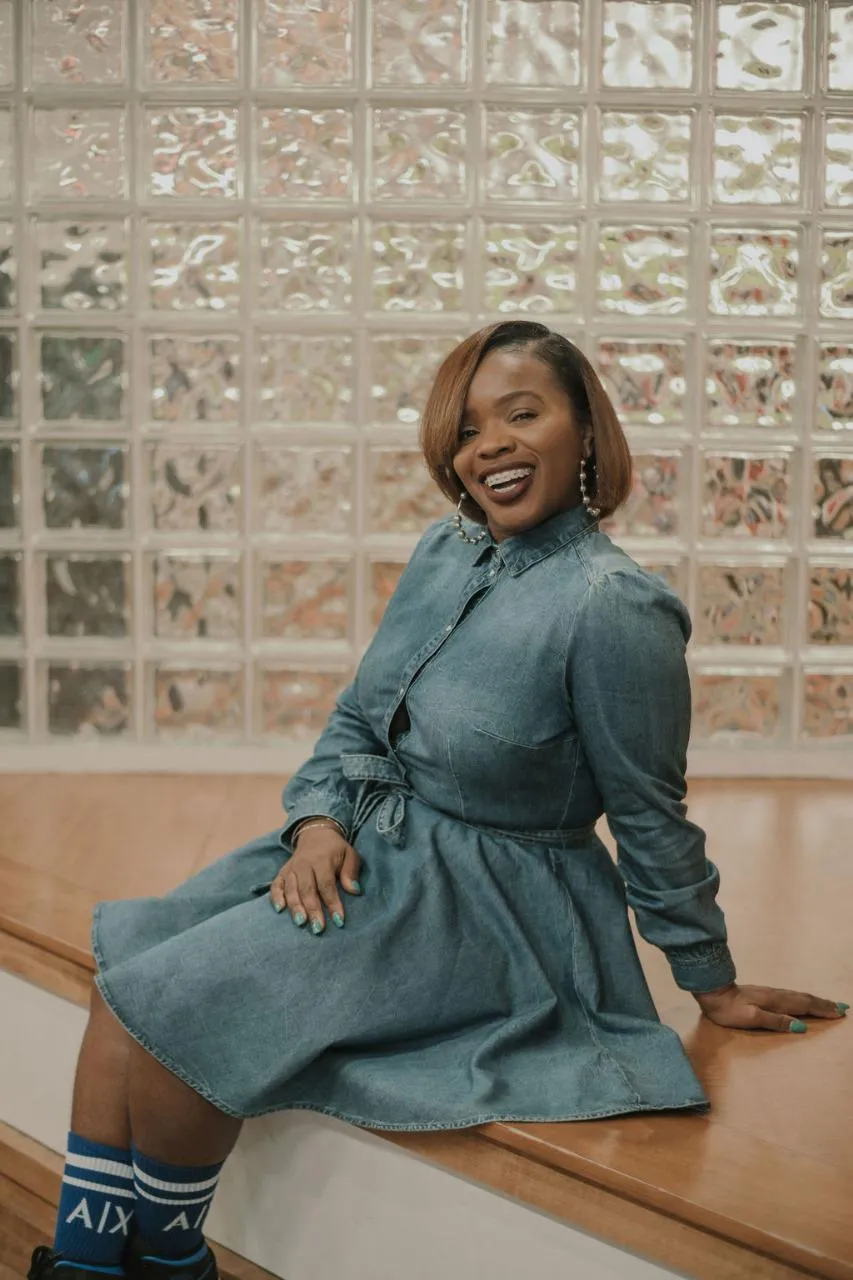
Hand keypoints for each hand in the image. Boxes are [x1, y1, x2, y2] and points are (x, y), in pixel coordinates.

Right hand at [270, 825, 361, 934]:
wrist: (316, 833)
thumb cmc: (336, 850)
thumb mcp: (349, 854)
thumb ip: (351, 872)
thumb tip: (354, 891)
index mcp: (322, 859)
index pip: (326, 884)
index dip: (332, 902)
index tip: (339, 920)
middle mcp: (304, 864)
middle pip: (307, 889)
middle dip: (312, 909)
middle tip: (318, 928)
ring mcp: (291, 868)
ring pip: (291, 889)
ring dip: (295, 907)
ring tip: (301, 923)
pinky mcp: (282, 872)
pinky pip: (276, 885)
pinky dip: (275, 897)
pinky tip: (279, 910)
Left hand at [693, 982, 848, 1032]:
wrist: (712, 993)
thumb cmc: (729, 1010)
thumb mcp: (751, 1018)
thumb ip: (775, 1021)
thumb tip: (800, 1027)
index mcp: (776, 1002)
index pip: (804, 1006)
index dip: (822, 1010)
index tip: (839, 1013)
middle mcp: (776, 995)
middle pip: (805, 999)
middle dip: (824, 1004)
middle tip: (841, 1008)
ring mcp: (770, 993)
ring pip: (798, 996)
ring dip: (815, 1000)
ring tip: (828, 1004)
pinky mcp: (764, 994)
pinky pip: (791, 996)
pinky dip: (802, 998)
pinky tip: (802, 1001)